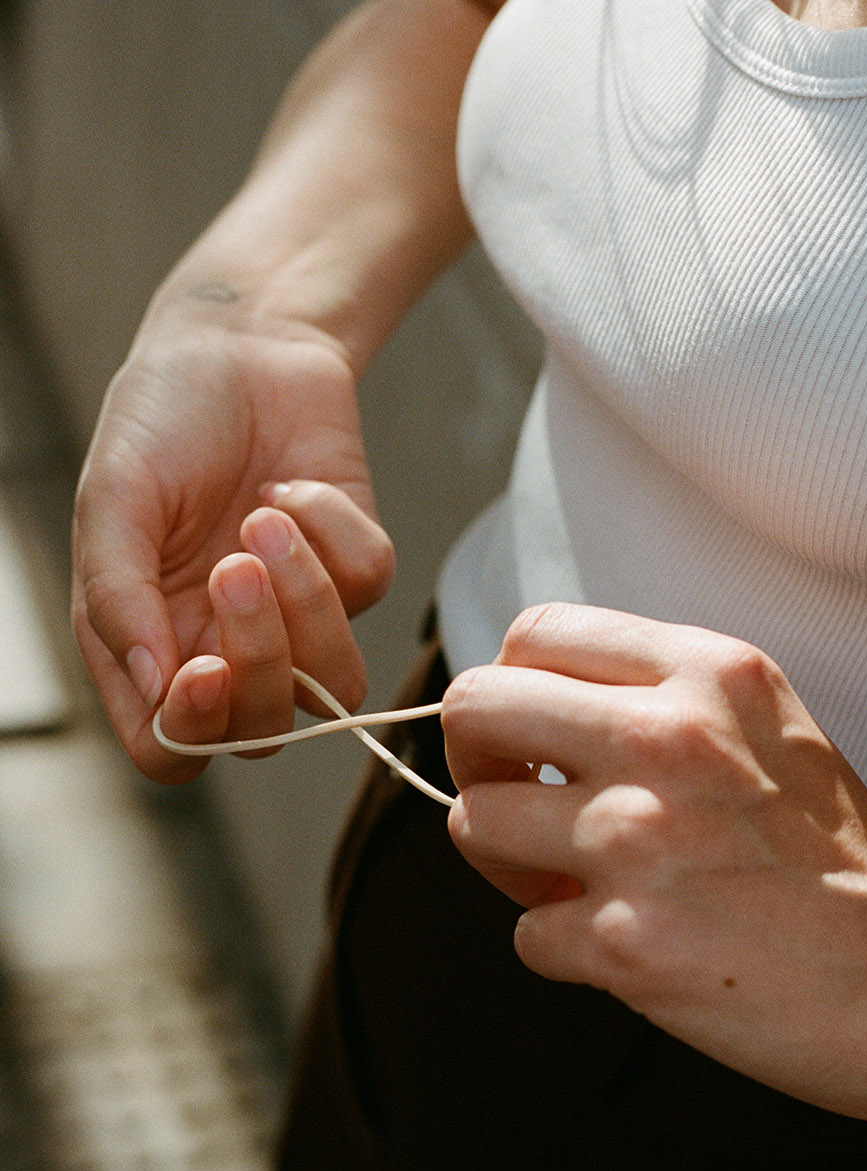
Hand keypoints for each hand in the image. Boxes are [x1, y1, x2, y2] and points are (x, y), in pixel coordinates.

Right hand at [73, 310, 393, 781]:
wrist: (239, 343)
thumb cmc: (160, 421)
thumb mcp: (113, 498)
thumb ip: (120, 597)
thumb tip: (154, 688)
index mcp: (152, 645)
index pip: (171, 747)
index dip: (192, 730)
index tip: (204, 669)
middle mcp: (225, 647)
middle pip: (261, 733)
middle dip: (260, 658)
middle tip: (236, 567)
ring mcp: (300, 618)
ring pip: (334, 683)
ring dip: (308, 603)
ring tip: (266, 518)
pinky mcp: (357, 573)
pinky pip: (368, 588)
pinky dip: (331, 529)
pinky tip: (291, 485)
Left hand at [443, 603, 866, 1120]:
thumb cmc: (840, 854)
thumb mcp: (766, 724)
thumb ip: (656, 697)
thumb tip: (533, 716)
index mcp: (705, 673)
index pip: (533, 632)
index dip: (510, 691)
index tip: (533, 744)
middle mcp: (667, 740)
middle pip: (474, 707)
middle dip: (475, 764)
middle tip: (518, 806)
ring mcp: (641, 840)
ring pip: (473, 823)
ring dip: (507, 865)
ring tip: (570, 886)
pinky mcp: (629, 942)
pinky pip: (524, 935)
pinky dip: (561, 950)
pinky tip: (621, 952)